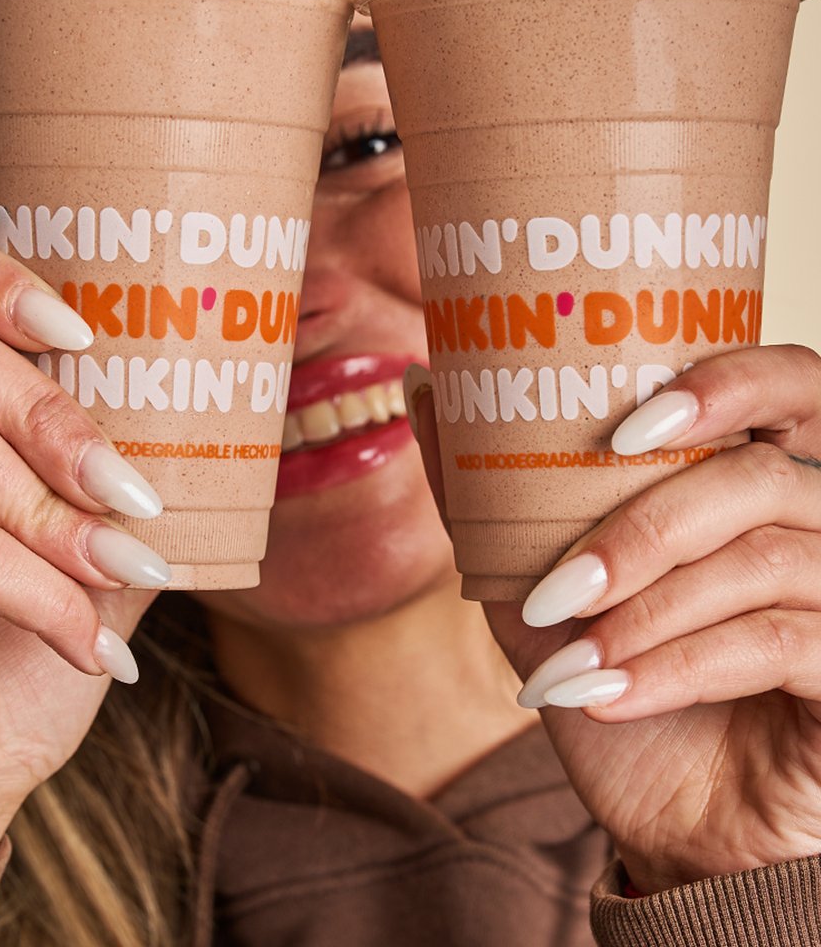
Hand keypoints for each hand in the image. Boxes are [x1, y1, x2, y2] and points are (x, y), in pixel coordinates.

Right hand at [0, 227, 169, 889]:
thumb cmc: (18, 656)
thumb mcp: (94, 554)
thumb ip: (124, 482)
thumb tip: (213, 426)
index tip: (81, 331)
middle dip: (49, 409)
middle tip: (128, 488)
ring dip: (55, 506)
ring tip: (122, 567)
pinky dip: (45, 595)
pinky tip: (89, 648)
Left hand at [412, 345, 820, 891]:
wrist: (672, 823)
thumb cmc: (616, 683)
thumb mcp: (537, 586)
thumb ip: (486, 494)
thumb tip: (424, 388)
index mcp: (755, 479)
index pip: (787, 382)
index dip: (726, 383)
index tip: (623, 430)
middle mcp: (818, 525)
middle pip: (766, 474)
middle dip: (651, 524)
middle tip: (564, 583)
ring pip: (762, 560)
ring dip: (646, 609)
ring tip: (573, 654)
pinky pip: (778, 642)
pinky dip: (676, 667)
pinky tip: (607, 696)